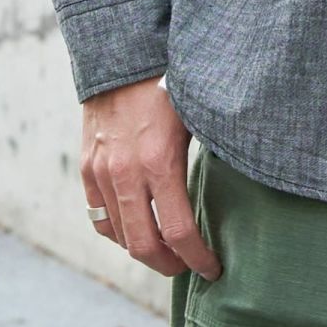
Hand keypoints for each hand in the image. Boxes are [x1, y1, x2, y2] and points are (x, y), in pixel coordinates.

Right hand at [81, 74, 221, 280]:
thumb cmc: (171, 84)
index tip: (214, 268)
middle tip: (191, 268)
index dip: (198, 258)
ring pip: (119, 236)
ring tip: (168, 254)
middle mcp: (125, 174)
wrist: (122, 58)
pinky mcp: (88, 168)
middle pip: (144, 246)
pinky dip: (119, 232)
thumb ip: (210, 153)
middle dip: (171, 266)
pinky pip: (99, 217)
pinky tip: (139, 231)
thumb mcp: (199, 116)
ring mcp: (102, 173)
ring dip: (144, 252)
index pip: (179, 232)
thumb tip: (239, 185)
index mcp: (159, 162)